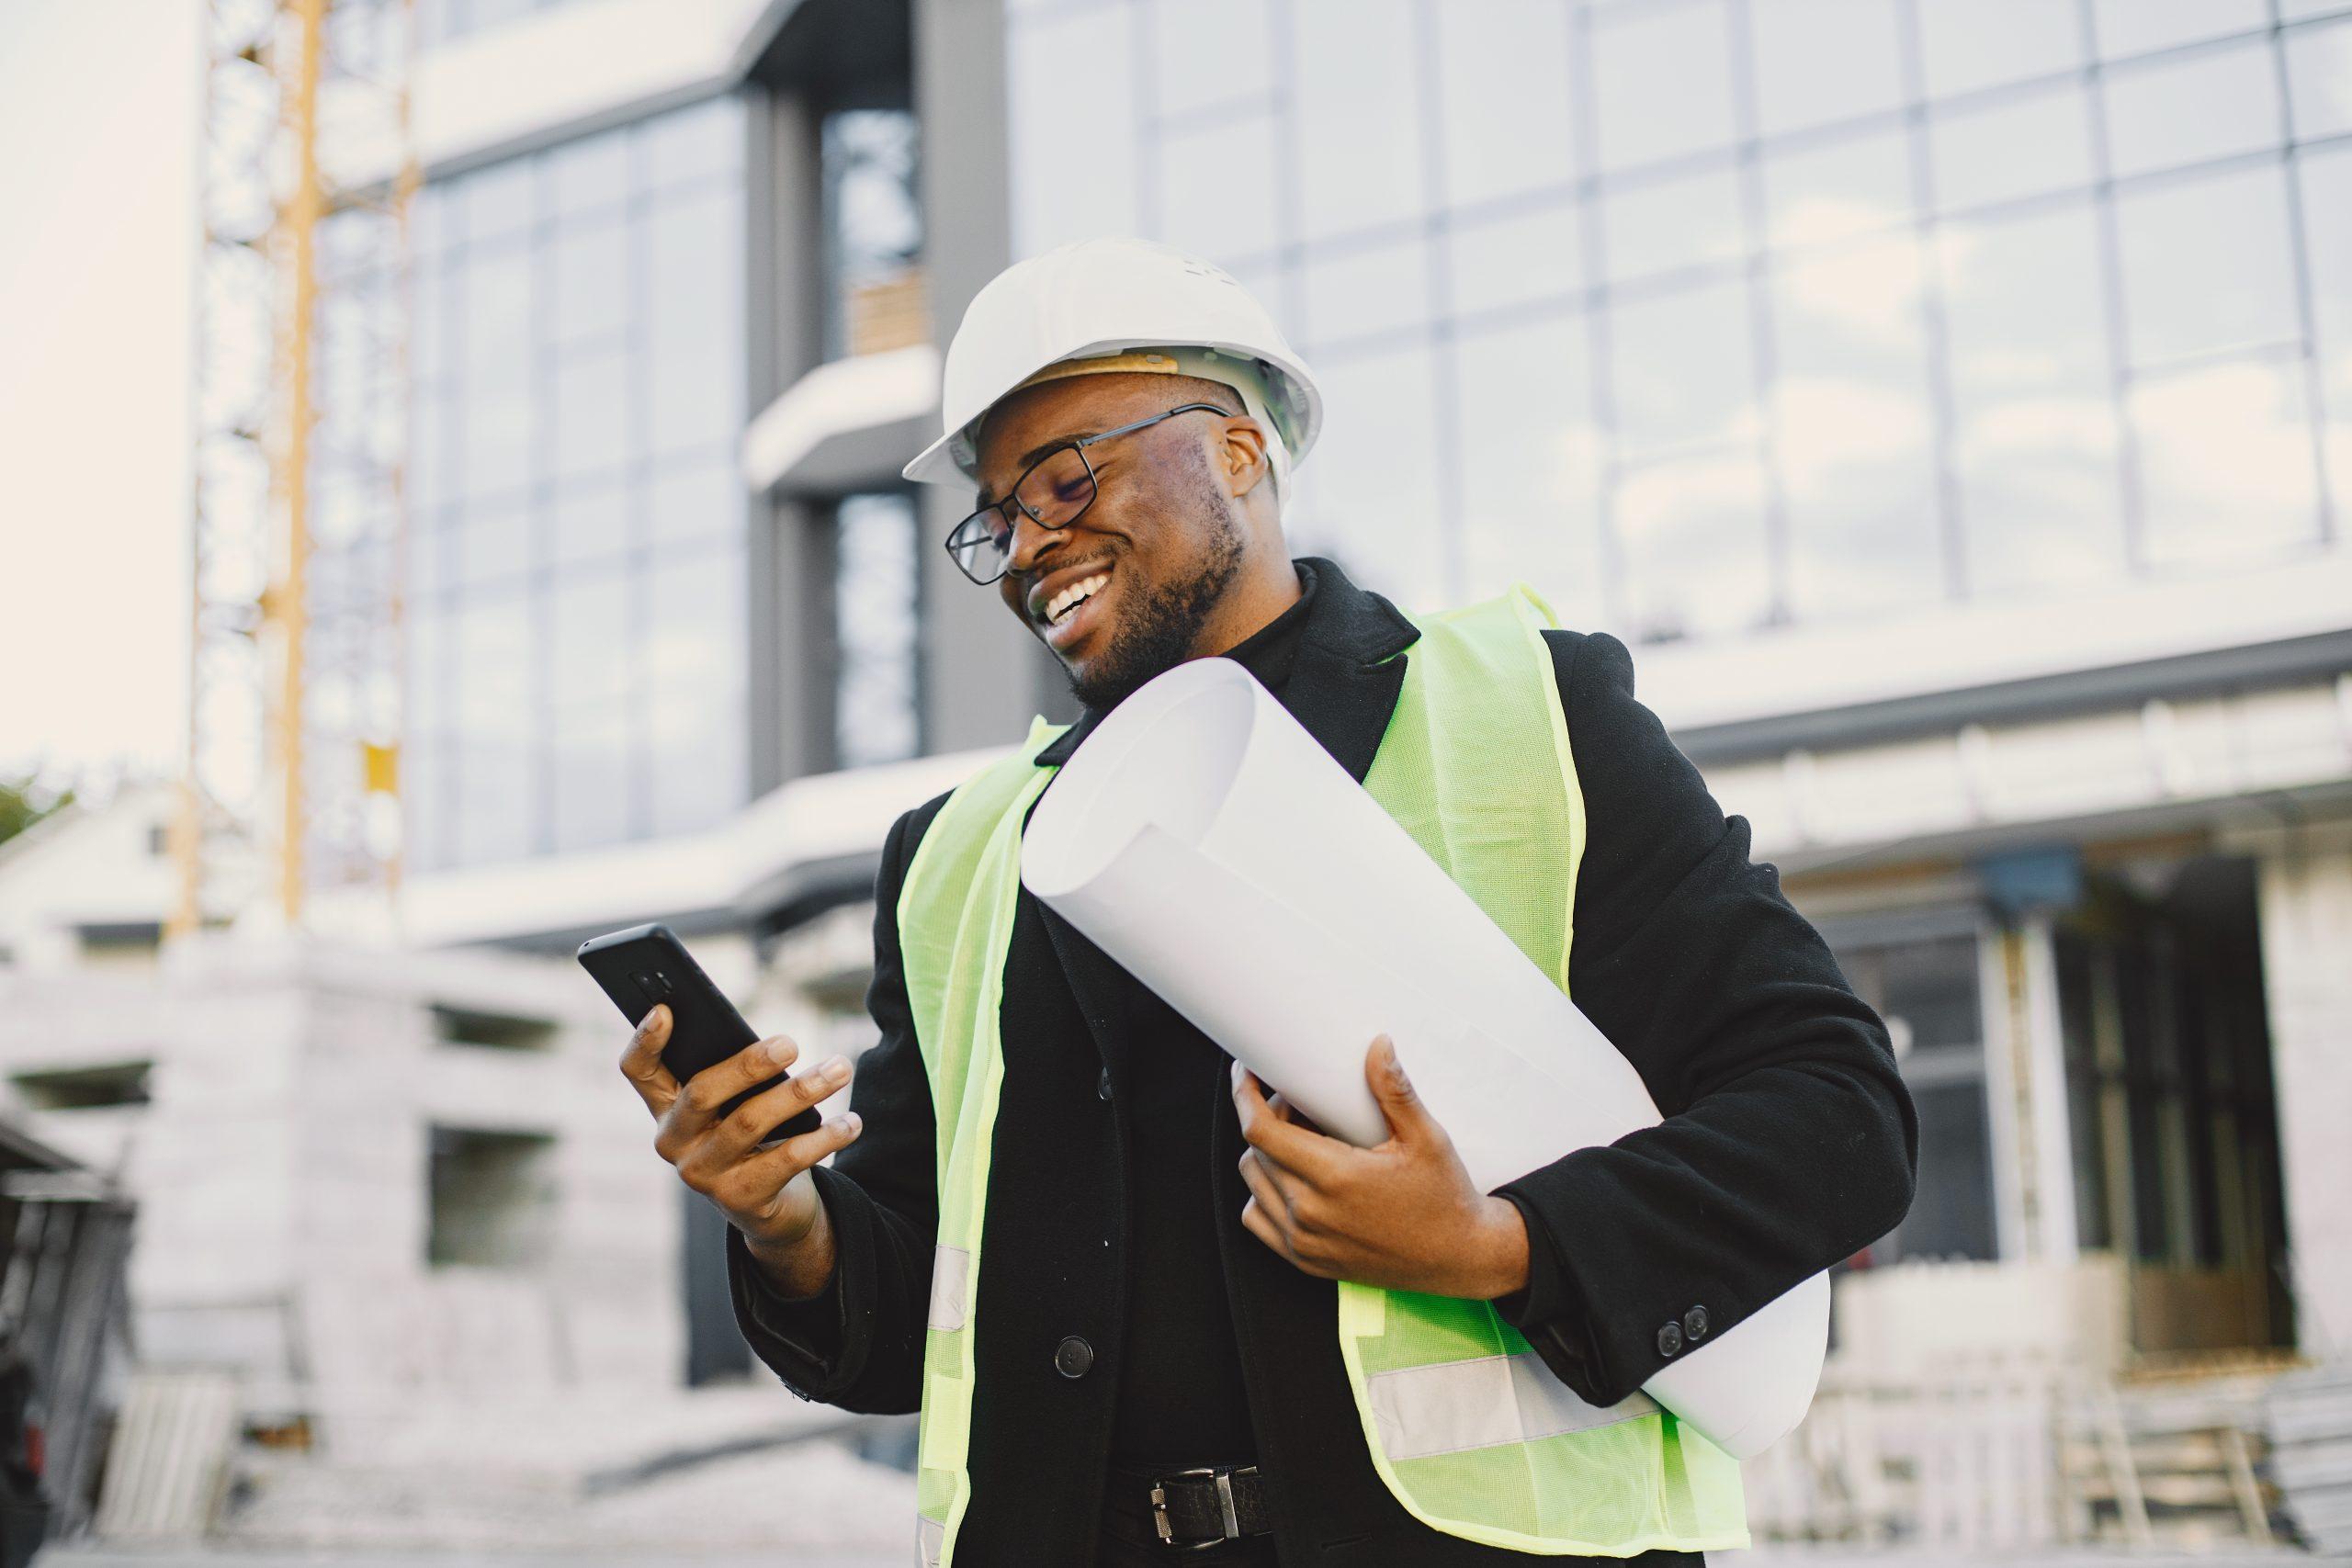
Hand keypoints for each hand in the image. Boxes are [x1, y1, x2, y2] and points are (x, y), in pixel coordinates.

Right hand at [620, 1004, 862, 1294]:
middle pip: (702, 1092)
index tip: (665, 1008)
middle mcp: (674, 1142)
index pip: (637, 1070)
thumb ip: (736, 1072)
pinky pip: (786, 1159)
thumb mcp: (735, 1102)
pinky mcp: (740, 1199)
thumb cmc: (752, 1134)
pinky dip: (825, 1136)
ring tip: (840, 1068)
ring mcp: (703, 1174)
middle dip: (749, 1064)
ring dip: (801, 1092)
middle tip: (792, 1043)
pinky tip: (851, 1121)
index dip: (644, 1040)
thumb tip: (774, 1045)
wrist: (770, 1207)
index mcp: (665, 1106)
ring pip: (750, 1122)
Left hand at [1231, 1035, 1529, 1298]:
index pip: (1261, 1131)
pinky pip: (1258, 1220)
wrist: (1459, 1258)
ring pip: (1253, 1185)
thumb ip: (1394, 1091)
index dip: (1245, 1096)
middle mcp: (1312, 1213)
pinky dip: (1264, 1194)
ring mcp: (1305, 1242)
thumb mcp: (1426, 1137)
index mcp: (1336, 1178)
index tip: (1247, 1074)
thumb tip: (1378, 1045)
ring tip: (1301, 1139)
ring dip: (1265, 1155)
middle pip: (1256, 1152)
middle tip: (1299, 1103)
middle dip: (1268, 1118)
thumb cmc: (1444, 1196)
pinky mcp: (1307, 1262)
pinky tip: (1294, 1179)